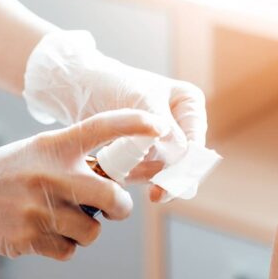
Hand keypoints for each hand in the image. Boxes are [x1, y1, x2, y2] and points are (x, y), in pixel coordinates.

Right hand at [0, 110, 166, 259]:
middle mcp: (49, 175)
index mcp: (53, 146)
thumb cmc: (3, 173)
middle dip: (120, 209)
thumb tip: (115, 182)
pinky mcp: (27, 238)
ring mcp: (38, 209)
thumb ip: (73, 162)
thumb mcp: (36, 153)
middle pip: (112, 199)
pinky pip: (67, 250)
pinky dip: (61, 246)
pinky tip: (39, 232)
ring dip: (84, 231)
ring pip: (91, 232)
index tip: (159, 125)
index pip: (100, 128)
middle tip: (114, 209)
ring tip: (60, 219)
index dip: (133, 124)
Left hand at [23, 30, 207, 201]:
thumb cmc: (113, 84)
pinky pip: (147, 174)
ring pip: (166, 170)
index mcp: (189, 104)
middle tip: (158, 194)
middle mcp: (182, 124)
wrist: (83, 89)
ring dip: (149, 178)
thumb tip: (182, 151)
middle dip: (170, 177)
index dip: (187, 163)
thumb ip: (162, 125)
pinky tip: (121, 176)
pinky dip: (135, 177)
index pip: (195, 140)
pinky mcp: (146, 155)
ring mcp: (164, 142)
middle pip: (184, 160)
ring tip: (127, 177)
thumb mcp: (141, 100)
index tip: (175, 180)